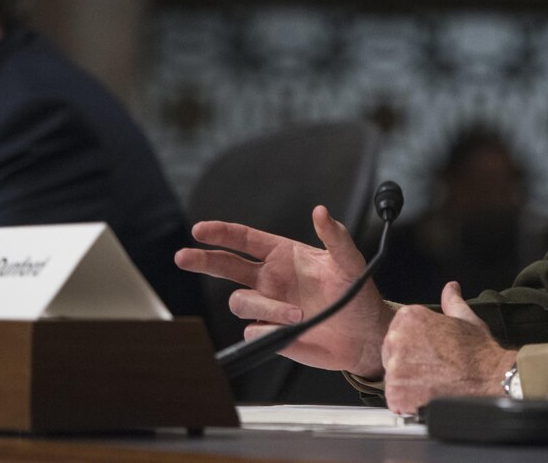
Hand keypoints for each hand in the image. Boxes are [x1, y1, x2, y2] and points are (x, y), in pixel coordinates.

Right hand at [174, 205, 393, 377]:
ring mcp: (268, 306)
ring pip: (240, 302)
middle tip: (183, 256)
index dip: (221, 233)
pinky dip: (270, 330)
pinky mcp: (270, 333)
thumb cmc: (357, 295)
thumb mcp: (350, 262)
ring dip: (264, 307)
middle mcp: (270, 279)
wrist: (363, 335)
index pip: (244, 239)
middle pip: (225, 266)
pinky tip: (294, 330)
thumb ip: (335, 237)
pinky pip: (253, 330)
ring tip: (298, 315)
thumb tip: (321, 211)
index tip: (199, 230)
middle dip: (203, 260)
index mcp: (284, 255)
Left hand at [381, 281, 517, 414]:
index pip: (398, 333)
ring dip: (408, 384)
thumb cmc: (478, 351)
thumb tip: (450, 288)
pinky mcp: (396, 392)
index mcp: (409, 317)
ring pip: (393, 377)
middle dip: (408, 365)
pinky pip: (395, 399)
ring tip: (432, 385)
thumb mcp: (465, 317)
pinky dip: (408, 403)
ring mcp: (395, 366)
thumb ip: (451, 301)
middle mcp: (397, 339)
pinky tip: (427, 397)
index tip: (428, 354)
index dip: (413, 347)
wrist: (489, 378)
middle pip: (391, 354)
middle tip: (432, 371)